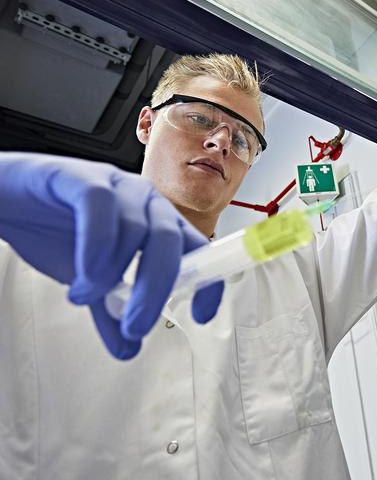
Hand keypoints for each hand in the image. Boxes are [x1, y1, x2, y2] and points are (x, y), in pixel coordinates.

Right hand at [0, 153, 223, 358]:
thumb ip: (109, 312)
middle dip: (157, 289)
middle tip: (135, 324)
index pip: (196, 248)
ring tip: (86, 295)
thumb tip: (129, 348)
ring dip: (112, 273)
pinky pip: (100, 205)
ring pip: (135, 228)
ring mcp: (114, 185)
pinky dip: (97, 244)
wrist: (3, 201)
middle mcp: (143, 200)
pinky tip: (82, 272)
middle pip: (169, 242)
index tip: (202, 315)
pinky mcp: (79, 176)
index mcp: (155, 222)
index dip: (208, 280)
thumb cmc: (52, 229)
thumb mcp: (88, 280)